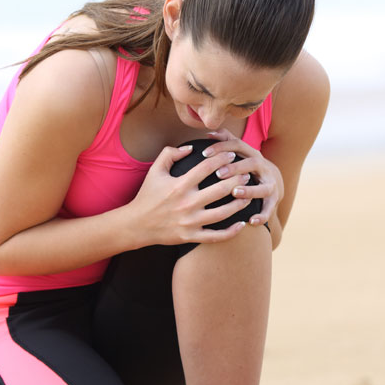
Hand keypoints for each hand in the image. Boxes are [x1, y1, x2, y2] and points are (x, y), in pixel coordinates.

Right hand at [128, 144, 253, 244]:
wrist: (136, 225)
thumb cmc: (147, 195)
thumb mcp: (155, 171)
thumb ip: (170, 154)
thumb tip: (191, 147)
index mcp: (179, 185)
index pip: (206, 167)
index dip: (221, 158)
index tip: (232, 154)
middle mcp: (186, 203)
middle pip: (220, 189)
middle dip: (237, 179)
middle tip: (247, 173)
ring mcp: (190, 221)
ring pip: (222, 213)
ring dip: (238, 203)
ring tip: (248, 195)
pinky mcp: (191, 236)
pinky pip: (215, 236)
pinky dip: (231, 232)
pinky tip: (241, 224)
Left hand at [199, 128, 283, 227]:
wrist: (271, 180)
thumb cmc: (245, 166)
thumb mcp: (239, 152)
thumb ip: (225, 141)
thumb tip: (209, 132)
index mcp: (251, 154)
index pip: (238, 145)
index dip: (221, 147)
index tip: (204, 153)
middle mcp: (263, 167)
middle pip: (252, 164)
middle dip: (236, 168)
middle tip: (219, 174)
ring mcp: (270, 183)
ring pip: (263, 187)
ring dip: (250, 190)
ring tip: (236, 193)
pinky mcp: (273, 199)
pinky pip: (269, 208)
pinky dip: (262, 215)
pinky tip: (252, 221)